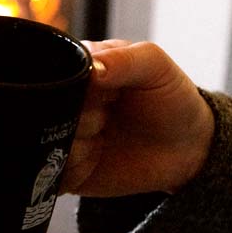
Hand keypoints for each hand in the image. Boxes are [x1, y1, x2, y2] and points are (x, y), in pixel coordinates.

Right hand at [60, 40, 214, 196]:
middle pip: (45, 108)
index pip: (55, 72)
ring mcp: (63, 135)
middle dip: (77, 116)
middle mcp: (66, 101)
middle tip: (105, 118)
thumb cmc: (170, 98)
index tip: (105, 93)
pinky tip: (92, 161)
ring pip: (44, 140)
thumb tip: (92, 69)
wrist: (187, 148)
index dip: (76, 85)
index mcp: (79, 69)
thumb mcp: (155, 66)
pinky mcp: (65, 169)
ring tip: (103, 137)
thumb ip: (123, 60)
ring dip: (75, 143)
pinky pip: (48, 172)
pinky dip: (69, 169)